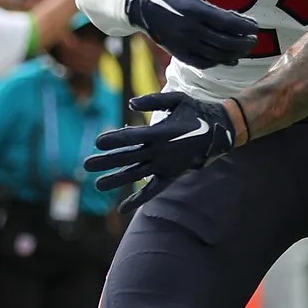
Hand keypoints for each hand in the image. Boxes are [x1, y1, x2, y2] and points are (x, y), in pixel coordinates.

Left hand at [83, 90, 239, 200]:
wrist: (221, 130)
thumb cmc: (196, 110)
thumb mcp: (177, 98)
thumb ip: (153, 100)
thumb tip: (131, 104)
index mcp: (160, 132)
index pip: (131, 137)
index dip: (114, 140)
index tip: (97, 142)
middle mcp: (160, 152)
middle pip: (128, 157)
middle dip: (106, 161)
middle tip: (86, 165)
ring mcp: (165, 166)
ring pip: (136, 175)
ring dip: (116, 180)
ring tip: (97, 185)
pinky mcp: (171, 175)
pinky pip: (153, 190)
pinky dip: (138, 199)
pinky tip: (122, 208)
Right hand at [124, 0, 261, 67]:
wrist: (141, 6)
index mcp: (193, 9)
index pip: (226, 22)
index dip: (243, 26)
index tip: (255, 26)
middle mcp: (189, 29)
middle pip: (224, 41)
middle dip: (243, 42)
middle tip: (254, 39)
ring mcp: (184, 43)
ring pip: (215, 55)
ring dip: (234, 54)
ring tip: (245, 49)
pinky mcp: (179, 53)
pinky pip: (202, 62)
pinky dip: (218, 62)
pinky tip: (230, 59)